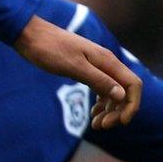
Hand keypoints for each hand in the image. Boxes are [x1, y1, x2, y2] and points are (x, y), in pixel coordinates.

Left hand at [13, 17, 140, 128]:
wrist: (29, 34)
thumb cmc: (49, 49)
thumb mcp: (73, 67)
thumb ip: (98, 80)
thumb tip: (121, 95)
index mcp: (107, 61)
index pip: (133, 85)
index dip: (132, 105)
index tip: (121, 122)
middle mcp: (106, 63)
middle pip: (125, 91)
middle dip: (118, 111)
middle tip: (100, 126)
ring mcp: (96, 65)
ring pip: (113, 91)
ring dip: (109, 110)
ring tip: (95, 125)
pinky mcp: (85, 68)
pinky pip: (101, 88)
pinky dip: (101, 102)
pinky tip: (92, 113)